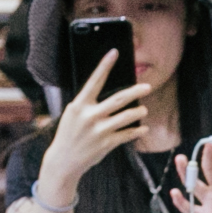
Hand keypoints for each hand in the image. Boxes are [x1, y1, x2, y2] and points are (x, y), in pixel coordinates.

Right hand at [39, 53, 154, 194]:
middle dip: (136, 91)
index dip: (105, 65)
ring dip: (138, 112)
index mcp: (79, 105)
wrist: (64, 160)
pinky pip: (127, 134)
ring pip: (126, 117)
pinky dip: (137, 131)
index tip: (114, 52)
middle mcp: (90, 116)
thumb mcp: (73, 114)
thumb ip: (88, 104)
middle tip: (148, 87)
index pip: (94, 80)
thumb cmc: (70, 134)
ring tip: (144, 110)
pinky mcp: (107, 144)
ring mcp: (99, 130)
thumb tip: (109, 93)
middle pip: (118, 99)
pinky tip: (143, 128)